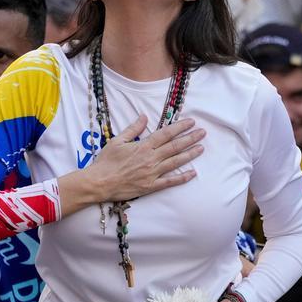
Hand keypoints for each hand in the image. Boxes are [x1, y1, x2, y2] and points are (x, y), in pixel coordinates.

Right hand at [84, 115, 204, 201]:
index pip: (166, 133)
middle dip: (190, 138)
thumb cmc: (106, 161)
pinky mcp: (151, 186)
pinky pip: (170, 182)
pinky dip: (182, 178)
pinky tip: (193, 173)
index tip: (191, 122)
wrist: (99, 183)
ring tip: (201, 148)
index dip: (180, 127)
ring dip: (190, 155)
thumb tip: (144, 116)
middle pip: (175, 146)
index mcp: (143, 146)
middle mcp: (150, 158)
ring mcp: (152, 173)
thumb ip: (133, 128)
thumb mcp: (117, 140)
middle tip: (203, 133)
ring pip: (175, 162)